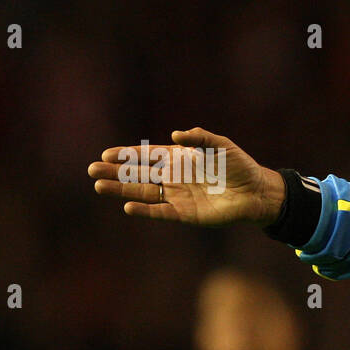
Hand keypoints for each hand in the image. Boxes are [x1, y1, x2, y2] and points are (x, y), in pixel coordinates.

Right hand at [88, 127, 284, 225]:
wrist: (257, 192)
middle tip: (92, 171)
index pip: (146, 156)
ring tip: (100, 187)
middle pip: (138, 175)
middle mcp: (174, 178)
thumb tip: (174, 135)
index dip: (126, 155)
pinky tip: (129, 207)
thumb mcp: (221, 145)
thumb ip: (199, 138)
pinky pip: (161, 212)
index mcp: (179, 159)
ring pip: (143, 193)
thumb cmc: (239, 166)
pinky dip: (145, 210)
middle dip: (115, 173)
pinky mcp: (186, 214)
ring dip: (122, 190)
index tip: (106, 154)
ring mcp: (178, 196)